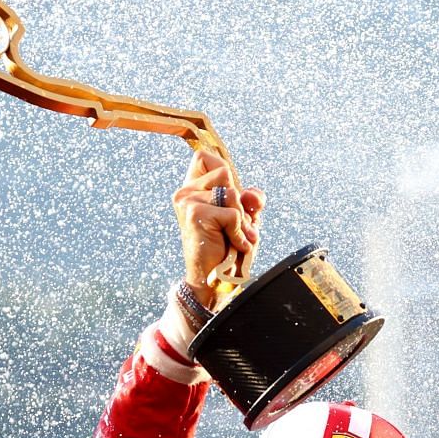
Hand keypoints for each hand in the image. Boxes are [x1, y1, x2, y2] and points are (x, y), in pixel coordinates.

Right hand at [172, 149, 262, 304]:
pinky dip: (239, 232)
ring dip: (242, 219)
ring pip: (231, 194)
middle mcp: (186, 192)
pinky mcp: (195, 214)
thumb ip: (251, 201)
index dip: (223, 168)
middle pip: (225, 173)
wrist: (214, 280)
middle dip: (239, 200)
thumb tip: (253, 194)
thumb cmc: (228, 248)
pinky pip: (232, 214)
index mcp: (192, 189)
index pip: (204, 157)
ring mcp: (188, 201)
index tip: (230, 190)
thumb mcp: (245, 219)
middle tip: (237, 225)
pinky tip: (235, 244)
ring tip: (237, 237)